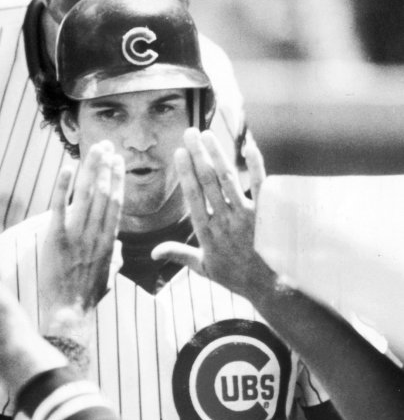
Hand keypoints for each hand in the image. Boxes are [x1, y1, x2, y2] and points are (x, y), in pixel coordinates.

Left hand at [39, 141, 123, 334]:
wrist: (70, 312)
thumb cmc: (88, 298)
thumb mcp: (108, 277)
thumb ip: (114, 259)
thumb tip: (119, 249)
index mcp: (109, 242)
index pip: (115, 204)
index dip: (117, 180)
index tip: (118, 163)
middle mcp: (96, 235)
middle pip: (104, 193)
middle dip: (106, 167)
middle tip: (107, 146)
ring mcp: (77, 236)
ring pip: (87, 195)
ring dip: (91, 170)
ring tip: (94, 149)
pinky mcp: (57, 239)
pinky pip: (60, 207)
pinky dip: (63, 186)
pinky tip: (67, 167)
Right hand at [151, 129, 269, 296]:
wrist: (267, 287)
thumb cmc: (234, 276)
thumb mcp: (203, 268)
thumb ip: (179, 254)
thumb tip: (153, 252)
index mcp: (207, 233)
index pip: (193, 197)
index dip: (185, 173)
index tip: (179, 152)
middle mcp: (224, 221)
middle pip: (208, 182)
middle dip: (198, 155)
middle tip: (190, 133)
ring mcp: (245, 216)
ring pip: (229, 180)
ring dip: (218, 155)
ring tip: (209, 135)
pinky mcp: (265, 214)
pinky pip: (261, 186)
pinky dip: (256, 166)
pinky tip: (248, 147)